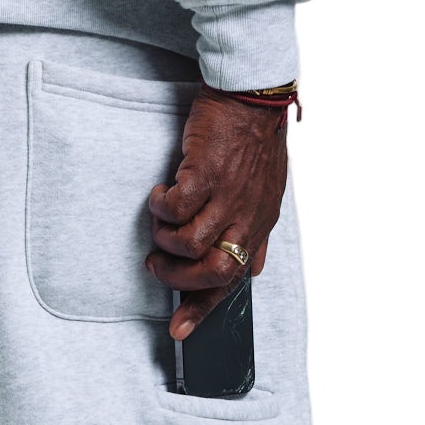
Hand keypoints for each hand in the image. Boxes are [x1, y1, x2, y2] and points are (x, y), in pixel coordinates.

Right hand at [146, 90, 288, 339]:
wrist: (252, 94)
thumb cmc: (255, 141)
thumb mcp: (267, 194)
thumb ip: (255, 231)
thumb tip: (253, 270)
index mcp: (259, 226)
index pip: (234, 280)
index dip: (204, 309)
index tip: (179, 330)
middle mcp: (246, 216)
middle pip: (214, 272)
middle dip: (178, 278)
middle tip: (158, 265)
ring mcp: (228, 194)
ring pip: (191, 243)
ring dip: (165, 239)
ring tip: (158, 221)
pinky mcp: (207, 171)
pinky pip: (177, 206)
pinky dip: (161, 207)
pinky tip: (160, 194)